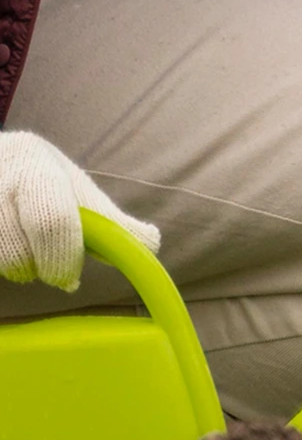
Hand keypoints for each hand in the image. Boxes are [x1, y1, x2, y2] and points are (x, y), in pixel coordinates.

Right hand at [0, 131, 159, 291]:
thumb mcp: (70, 188)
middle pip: (14, 250)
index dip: (62, 257)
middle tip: (46, 271)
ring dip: (13, 267)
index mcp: (31, 162)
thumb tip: (150, 245)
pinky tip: (6, 248)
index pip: (51, 220)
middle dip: (36, 267)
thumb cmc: (32, 180)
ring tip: (22, 253)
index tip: (69, 277)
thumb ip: (105, 218)